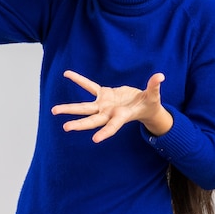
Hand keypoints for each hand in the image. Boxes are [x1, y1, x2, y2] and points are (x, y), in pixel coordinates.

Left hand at [51, 70, 173, 142]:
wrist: (143, 105)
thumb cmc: (150, 104)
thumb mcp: (153, 97)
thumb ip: (154, 87)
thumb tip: (160, 76)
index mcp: (122, 116)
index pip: (112, 126)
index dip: (105, 132)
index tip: (95, 140)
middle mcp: (109, 113)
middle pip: (92, 120)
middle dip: (79, 124)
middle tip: (66, 128)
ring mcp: (104, 105)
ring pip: (85, 108)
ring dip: (70, 109)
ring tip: (54, 111)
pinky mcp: (103, 94)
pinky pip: (89, 86)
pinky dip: (79, 80)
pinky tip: (67, 74)